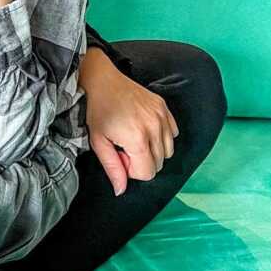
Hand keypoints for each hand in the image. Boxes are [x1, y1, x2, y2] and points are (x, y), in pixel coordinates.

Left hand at [79, 49, 178, 195]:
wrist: (101, 81)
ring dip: (153, 150)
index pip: (148, 173)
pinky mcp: (164, 107)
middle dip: (141, 161)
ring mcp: (161, 116)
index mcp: (137, 139)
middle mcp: (154, 127)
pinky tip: (144, 129)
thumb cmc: (97, 110)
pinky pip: (172, 133)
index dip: (132, 170)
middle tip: (123, 145)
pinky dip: (162, 137)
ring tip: (133, 137)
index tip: (120, 155)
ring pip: (168, 151)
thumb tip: (121, 190)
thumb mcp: (99, 142)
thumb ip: (112, 169)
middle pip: (159, 164)